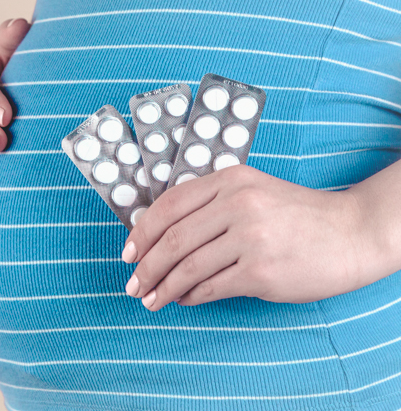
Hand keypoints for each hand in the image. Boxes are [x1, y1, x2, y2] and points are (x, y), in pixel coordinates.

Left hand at [120, 165, 372, 310]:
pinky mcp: (260, 271)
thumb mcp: (252, 192)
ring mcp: (250, 238)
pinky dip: (189, 296)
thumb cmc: (296, 216)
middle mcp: (238, 205)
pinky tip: (182, 299)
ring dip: (162, 287)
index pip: (168, 206)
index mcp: (230, 180)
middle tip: (133, 284)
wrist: (352, 233)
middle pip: (172, 240)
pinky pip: (210, 287)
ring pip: (186, 267)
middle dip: (145, 266)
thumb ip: (210, 207)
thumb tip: (158, 241)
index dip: (141, 233)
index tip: (128, 253)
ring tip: (150, 300)